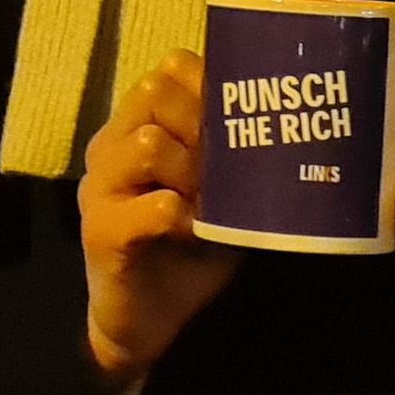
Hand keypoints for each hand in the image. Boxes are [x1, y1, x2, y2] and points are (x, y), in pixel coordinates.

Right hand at [76, 50, 239, 394]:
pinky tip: (196, 233)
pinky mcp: (102, 233)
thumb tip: (294, 121)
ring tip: (209, 202)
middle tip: (226, 165)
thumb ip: (233, 154)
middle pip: (154, 92)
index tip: (242, 116)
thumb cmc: (187, 251)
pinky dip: (185, 217)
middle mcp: (110, 147)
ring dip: (193, 170)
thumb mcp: (218, 193)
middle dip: (203, 123)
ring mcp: (100, 188)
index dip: (210, 83)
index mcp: (135, 127)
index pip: (168, 69)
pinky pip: (154, 207)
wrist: (147, 325)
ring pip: (149, 142)